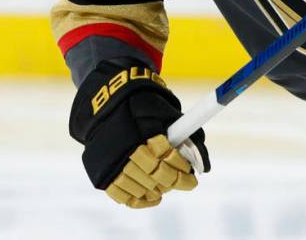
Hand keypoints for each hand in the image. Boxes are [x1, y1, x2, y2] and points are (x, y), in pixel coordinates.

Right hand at [69, 59, 209, 207]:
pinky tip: (153, 196)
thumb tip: (204, 165)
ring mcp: (112, 162)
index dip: (180, 166)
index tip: (190, 171)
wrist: (103, 105)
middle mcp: (125, 145)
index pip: (165, 153)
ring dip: (158, 189)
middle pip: (155, 172)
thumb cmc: (141, 108)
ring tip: (166, 186)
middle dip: (173, 179)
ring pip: (141, 186)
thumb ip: (187, 133)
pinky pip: (123, 196)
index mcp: (141, 127)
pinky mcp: (101, 174)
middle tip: (185, 181)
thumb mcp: (164, 111)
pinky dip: (140, 200)